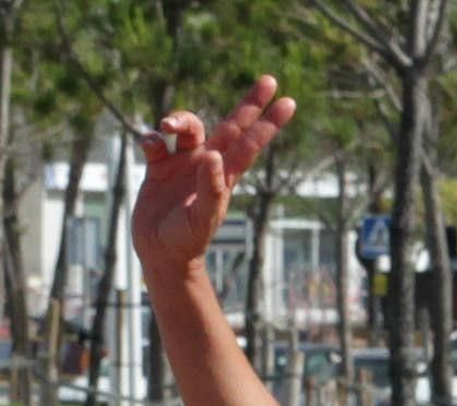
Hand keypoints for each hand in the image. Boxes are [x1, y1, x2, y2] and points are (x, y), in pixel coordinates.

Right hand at [132, 75, 295, 270]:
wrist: (162, 254)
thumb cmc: (186, 241)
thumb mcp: (201, 218)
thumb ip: (210, 188)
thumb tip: (214, 156)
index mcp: (224, 175)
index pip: (249, 143)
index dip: (267, 122)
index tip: (287, 101)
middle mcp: (207, 164)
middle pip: (232, 126)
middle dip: (250, 104)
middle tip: (269, 81)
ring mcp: (184, 163)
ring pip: (188, 126)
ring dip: (179, 118)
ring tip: (167, 126)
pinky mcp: (160, 167)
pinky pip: (157, 141)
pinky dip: (151, 138)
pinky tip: (149, 146)